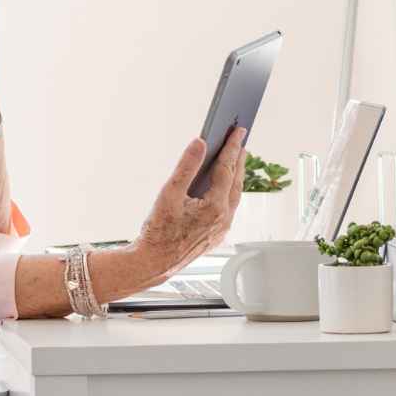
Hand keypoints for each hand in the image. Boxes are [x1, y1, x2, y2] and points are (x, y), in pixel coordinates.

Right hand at [133, 127, 246, 279]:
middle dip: (239, 160)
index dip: (232, 147)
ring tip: (235, 160)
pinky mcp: (216, 236)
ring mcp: (222, 229)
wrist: (154, 263)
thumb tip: (200, 143)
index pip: (227, 169)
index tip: (238, 132)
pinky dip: (228, 193)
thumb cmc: (158, 231)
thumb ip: (186, 166)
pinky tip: (223, 187)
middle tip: (241, 141)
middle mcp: (223, 219)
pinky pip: (228, 209)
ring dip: (235, 177)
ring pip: (234, 197)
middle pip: (235, 182)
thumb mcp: (169, 194)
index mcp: (214, 207)